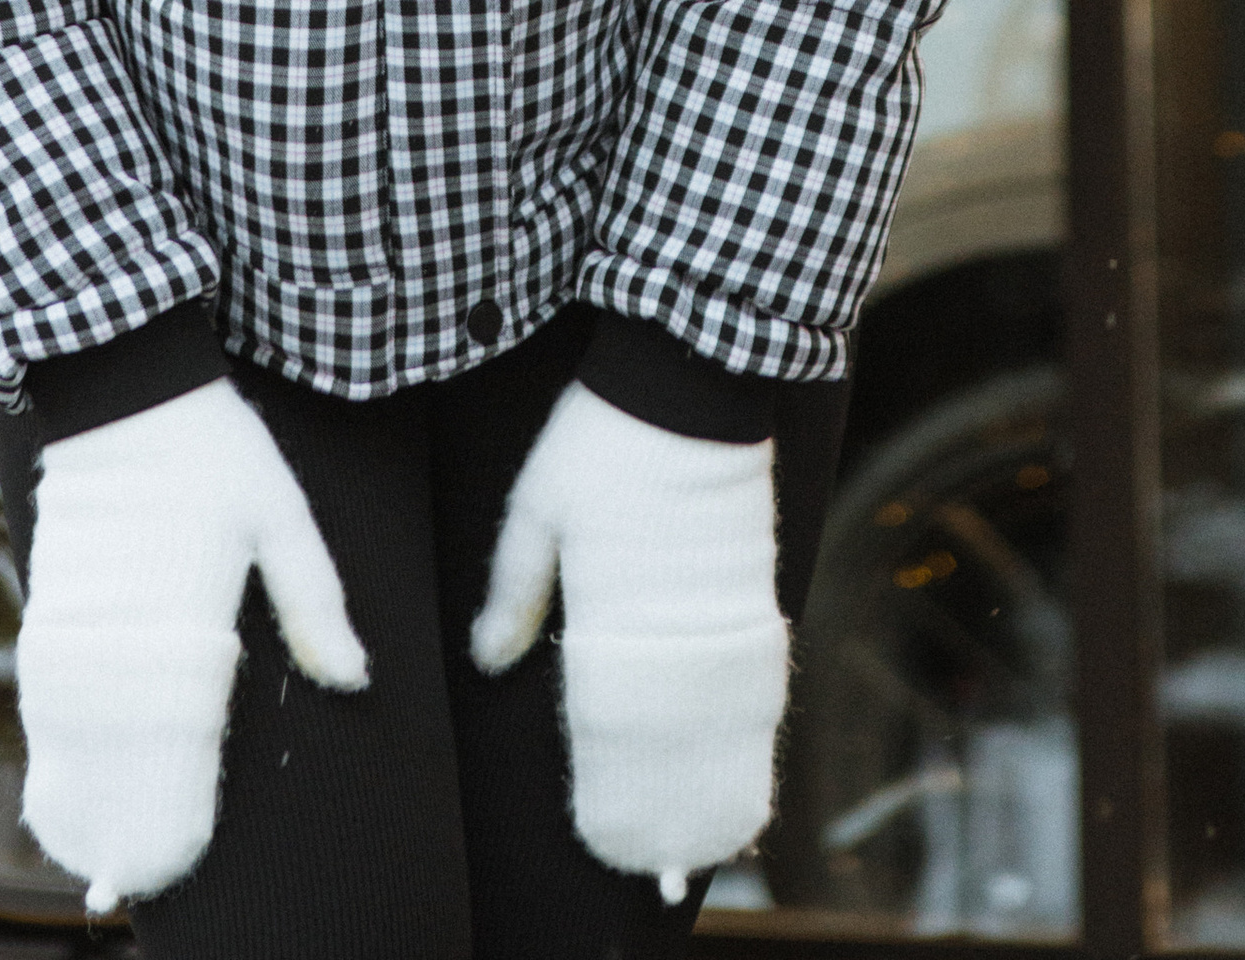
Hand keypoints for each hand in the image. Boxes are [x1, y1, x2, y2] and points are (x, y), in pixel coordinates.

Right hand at [15, 377, 368, 910]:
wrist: (124, 384)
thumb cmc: (215, 449)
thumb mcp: (283, 516)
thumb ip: (316, 602)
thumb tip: (356, 682)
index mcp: (187, 622)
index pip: (176, 751)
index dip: (169, 814)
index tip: (169, 865)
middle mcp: (124, 636)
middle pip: (115, 759)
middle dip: (123, 822)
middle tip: (132, 879)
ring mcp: (78, 621)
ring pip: (72, 735)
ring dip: (83, 791)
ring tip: (96, 848)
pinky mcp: (50, 599)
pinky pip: (47, 693)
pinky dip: (55, 740)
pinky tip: (64, 769)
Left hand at [469, 380, 786, 901]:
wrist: (690, 374)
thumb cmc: (602, 435)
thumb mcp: (536, 506)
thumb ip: (512, 587)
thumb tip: (487, 663)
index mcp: (614, 606)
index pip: (616, 731)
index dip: (617, 792)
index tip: (613, 845)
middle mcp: (675, 621)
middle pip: (679, 743)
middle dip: (672, 808)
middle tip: (665, 871)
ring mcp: (726, 605)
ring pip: (728, 720)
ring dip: (718, 778)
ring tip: (712, 835)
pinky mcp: (758, 581)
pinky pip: (758, 676)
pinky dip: (751, 725)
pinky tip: (746, 754)